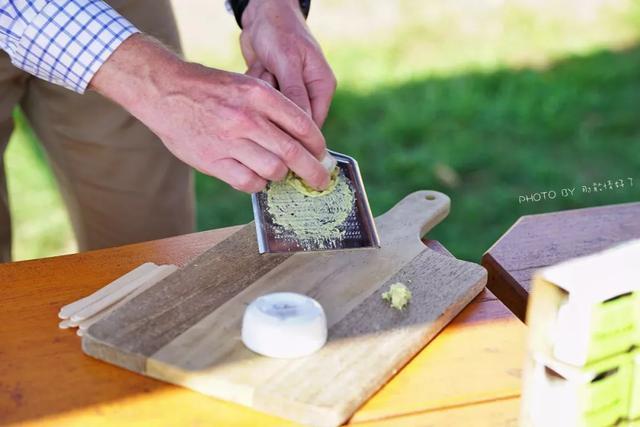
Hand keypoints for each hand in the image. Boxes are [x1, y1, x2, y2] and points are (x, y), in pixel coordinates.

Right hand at [90, 34, 329, 192]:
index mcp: (259, 94)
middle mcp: (247, 117)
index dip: (318, 145)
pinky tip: (255, 176)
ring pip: (274, 170)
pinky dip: (257, 183)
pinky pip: (248, 182)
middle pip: (293, 153)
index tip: (322, 154)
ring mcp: (229, 141)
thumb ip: (272, 109)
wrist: (165, 91)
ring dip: (280, 175)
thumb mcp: (245, 85)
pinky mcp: (213, 160)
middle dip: (313, 171)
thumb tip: (301, 139)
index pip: (302, 125)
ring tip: (277, 172)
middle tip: (321, 180)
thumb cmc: (210, 89)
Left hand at [240, 0, 336, 126]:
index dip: (294, 132)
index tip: (275, 121)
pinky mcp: (272, 89)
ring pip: (271, 110)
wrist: (261, 12)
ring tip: (267, 65)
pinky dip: (255, 84)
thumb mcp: (288, 61)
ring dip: (264, 88)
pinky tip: (260, 65)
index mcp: (322, 87)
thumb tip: (303, 127)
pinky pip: (260, 100)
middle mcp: (308, 93)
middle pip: (289, 119)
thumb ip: (295, 94)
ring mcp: (289, 92)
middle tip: (272, 73)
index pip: (312, 125)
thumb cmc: (280, 30)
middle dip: (275, 100)